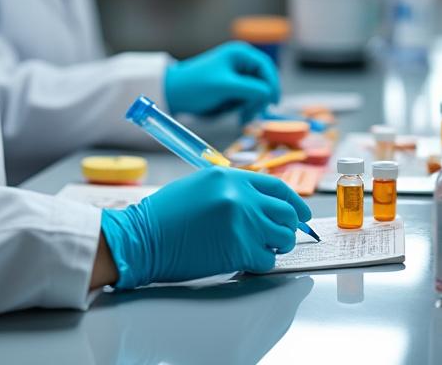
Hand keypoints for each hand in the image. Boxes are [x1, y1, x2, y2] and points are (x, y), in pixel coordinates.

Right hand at [99, 167, 310, 288]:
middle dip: (288, 227)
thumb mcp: (200, 187)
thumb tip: (262, 205)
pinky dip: (259, 263)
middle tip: (280, 237)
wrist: (142, 237)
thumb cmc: (164, 216)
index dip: (293, 202)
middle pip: (286, 212)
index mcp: (229, 178)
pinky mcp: (239, 250)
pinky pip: (267, 260)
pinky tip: (243, 260)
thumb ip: (233, 191)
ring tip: (256, 248)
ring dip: (274, 246)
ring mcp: (242, 223)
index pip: (277, 187)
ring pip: (282, 238)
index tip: (299, 214)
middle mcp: (240, 197)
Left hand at [164, 41, 279, 118]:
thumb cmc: (195, 85)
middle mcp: (241, 61)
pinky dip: (246, 108)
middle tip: (250, 115)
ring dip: (252, 106)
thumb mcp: (225, 86)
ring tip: (241, 118)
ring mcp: (238, 75)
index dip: (272, 84)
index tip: (273, 102)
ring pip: (258, 92)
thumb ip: (250, 88)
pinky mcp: (234, 88)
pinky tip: (238, 117)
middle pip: (264, 81)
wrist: (174, 94)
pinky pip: (248, 99)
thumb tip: (269, 93)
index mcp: (240, 54)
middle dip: (259, 99)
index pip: (266, 67)